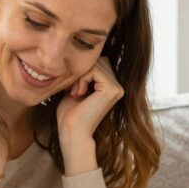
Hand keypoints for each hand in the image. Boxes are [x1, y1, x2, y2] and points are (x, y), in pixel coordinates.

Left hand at [55, 56, 123, 174]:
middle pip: (99, 60)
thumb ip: (84, 73)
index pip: (99, 62)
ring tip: (76, 93)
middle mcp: (118, 87)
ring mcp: (117, 88)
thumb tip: (83, 55)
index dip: (83, 71)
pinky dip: (82, 79)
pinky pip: (94, 70)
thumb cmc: (70, 114)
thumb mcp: (77, 88)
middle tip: (74, 91)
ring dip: (81, 76)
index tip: (74, 90)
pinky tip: (79, 93)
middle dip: (82, 72)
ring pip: (96, 63)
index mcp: (111, 87)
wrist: (72, 132)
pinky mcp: (112, 89)